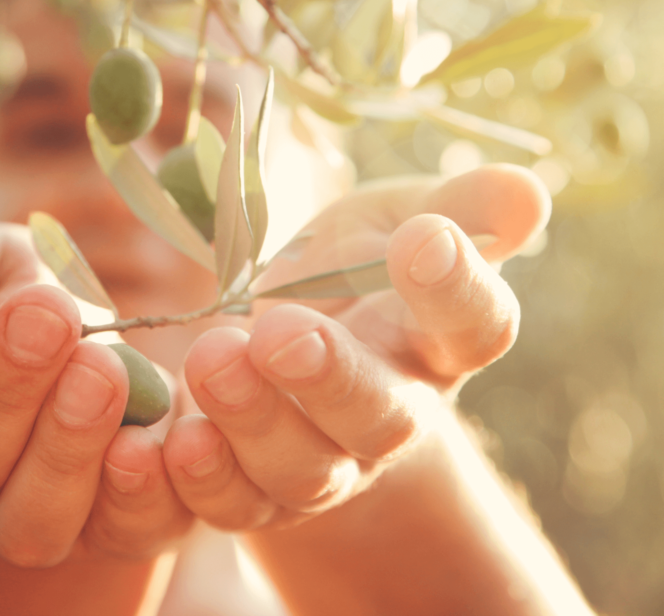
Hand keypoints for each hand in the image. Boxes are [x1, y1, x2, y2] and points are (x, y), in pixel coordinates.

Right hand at [0, 222, 190, 566]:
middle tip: (49, 319)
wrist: (106, 345)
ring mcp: (30, 515)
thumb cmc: (27, 296)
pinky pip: (122, 534)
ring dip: (65, 448)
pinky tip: (146, 442)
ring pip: (29, 524)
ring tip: (102, 371)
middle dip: (6, 389)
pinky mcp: (112, 531)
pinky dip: (138, 494)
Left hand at [161, 164, 549, 528]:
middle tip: (282, 333)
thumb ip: (453, 208)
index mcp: (436, 341)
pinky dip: (199, 480)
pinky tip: (168, 439)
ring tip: (212, 360)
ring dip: (254, 422)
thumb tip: (525, 190)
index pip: (473, 325)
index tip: (424, 238)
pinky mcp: (256, 494)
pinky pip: (232, 505)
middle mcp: (390, 415)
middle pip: (379, 418)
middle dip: (332, 379)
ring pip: (301, 471)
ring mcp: (325, 465)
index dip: (456, 288)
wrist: (290, 343)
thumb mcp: (392, 218)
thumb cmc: (351, 270)